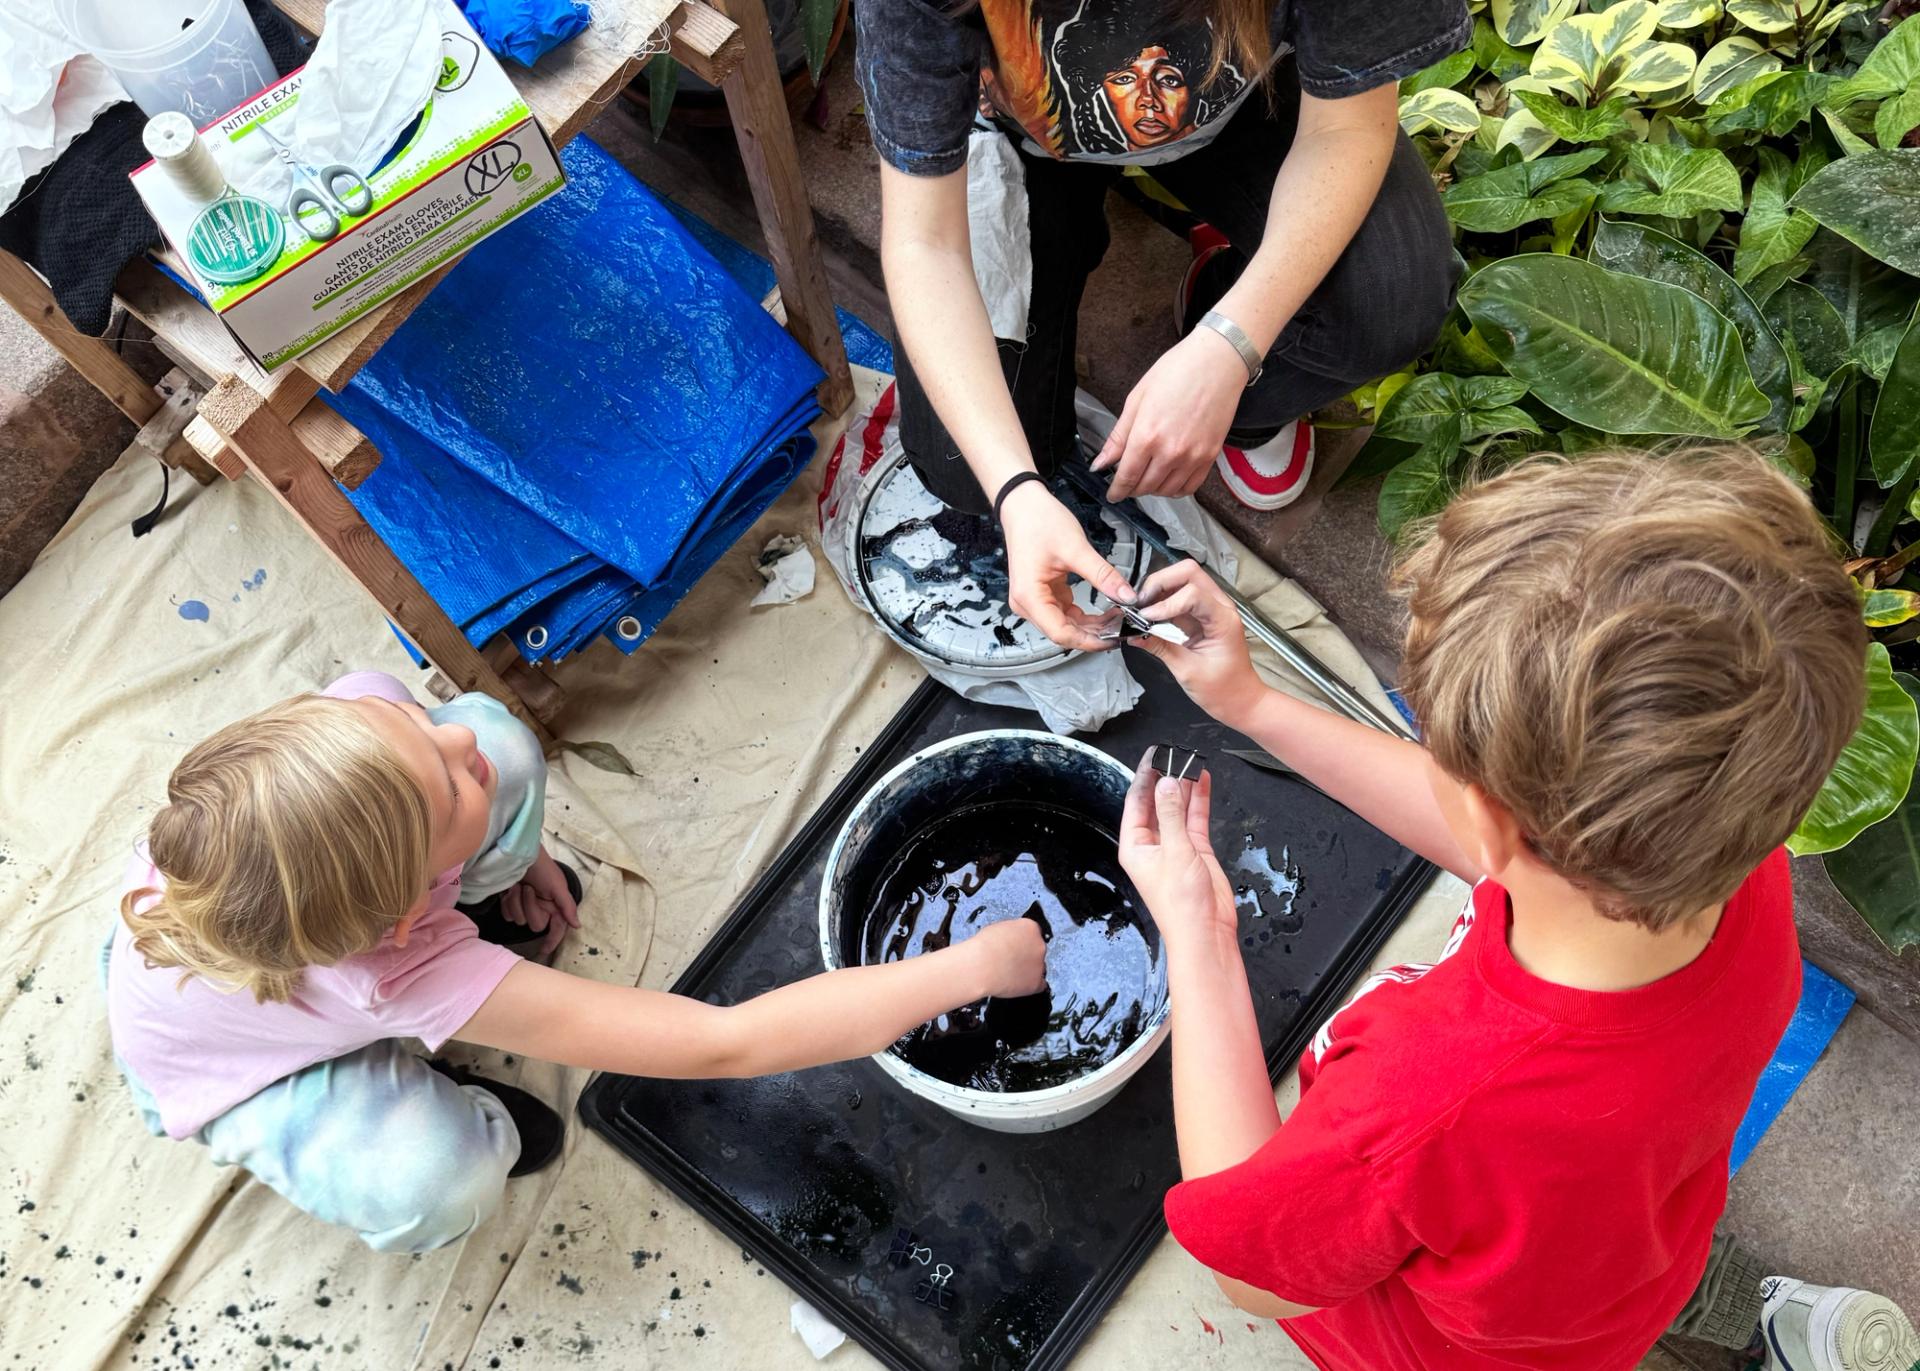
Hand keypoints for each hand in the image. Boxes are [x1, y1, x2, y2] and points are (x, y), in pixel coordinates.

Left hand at [501, 847, 580, 955]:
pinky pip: (508, 915)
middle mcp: (541, 908)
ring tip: (517, 886)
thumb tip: (577, 926)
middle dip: (530, 907)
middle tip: (528, 890)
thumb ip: (567, 906)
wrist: (517, 854)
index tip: (545, 951)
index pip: (557, 929)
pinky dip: (507, 903)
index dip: (552, 941)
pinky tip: (508, 890)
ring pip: (519, 920)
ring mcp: (524, 906)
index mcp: (555, 906)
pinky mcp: (510, 903)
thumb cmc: (541, 867)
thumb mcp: (557, 885)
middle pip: (535, 925)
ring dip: (517, 902)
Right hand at [963, 917, 1048, 998]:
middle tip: (1010, 960)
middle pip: (1037, 950)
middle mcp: (1039, 945)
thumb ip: (1011, 933)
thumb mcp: (998, 928)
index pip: (1033, 933)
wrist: (980, 966)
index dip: (1022, 941)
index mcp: (1030, 927)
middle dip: (1026, 955)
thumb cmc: (983, 947)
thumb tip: (1010, 940)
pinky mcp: (1036, 983)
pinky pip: (1038, 985)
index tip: (1014, 946)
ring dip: (1027, 970)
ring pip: (1037, 968)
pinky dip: (1029, 985)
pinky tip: (1015, 984)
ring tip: (1007, 973)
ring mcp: (1040, 965)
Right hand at [997, 480, 1137, 650]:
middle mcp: (1027, 604)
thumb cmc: (1038, 522)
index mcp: (1030, 597)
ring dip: (1092, 626)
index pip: (1061, 633)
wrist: (1022, 504)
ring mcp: (1034, 601)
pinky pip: (1066, 613)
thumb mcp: (1076, 549)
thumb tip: (1128, 596)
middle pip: (1063, 632)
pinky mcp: (1043, 594)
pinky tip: (1106, 612)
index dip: (1089, 641)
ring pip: (1066, 625)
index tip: (1115, 638)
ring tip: (1119, 619)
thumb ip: (1103, 575)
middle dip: (1094, 634)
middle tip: (1124, 628)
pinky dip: (1085, 616)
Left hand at [1091, 328, 1246, 499]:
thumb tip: (1101, 462)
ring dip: (1153, 489)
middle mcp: (1170, 452)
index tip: (1113, 493)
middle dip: (1132, 488)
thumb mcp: (1137, 399)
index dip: (1116, 490)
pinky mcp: (1210, 456)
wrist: (1217, 362)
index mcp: (1147, 436)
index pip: (1126, 477)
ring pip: (1166, 491)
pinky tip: (1169, 478)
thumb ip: (1119, 437)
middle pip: (1145, 487)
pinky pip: (1190, 487)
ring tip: (1148, 477)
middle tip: (1128, 480)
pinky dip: (1176, 489)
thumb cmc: (1177, 372)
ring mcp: (1193, 457)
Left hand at [1118, 749, 1235, 950]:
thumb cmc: (1181, 906)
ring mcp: (1174, 846)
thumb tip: (1166, 784)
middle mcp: (1152, 844)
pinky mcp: (1195, 850)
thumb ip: (1172, 814)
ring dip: (1183, 786)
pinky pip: (1194, 818)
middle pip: (1156, 802)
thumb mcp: (1174, 852)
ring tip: (1190, 761)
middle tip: (1175, 753)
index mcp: (1135, 846)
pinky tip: (1202, 781)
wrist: (1206, 932)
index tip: (1154, 754)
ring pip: (1177, 807)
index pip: (1136, 802)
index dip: (1144, 776)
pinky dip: (1199, 800)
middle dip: (1165, 778)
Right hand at [1126, 560, 1264, 724]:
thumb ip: (1160, 647)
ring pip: (1183, 579)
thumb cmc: (1222, 690)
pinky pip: (1179, 596)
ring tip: (1142, 609)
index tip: (1146, 618)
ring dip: (1159, 589)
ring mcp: (1211, 608)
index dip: (1165, 603)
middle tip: (1141, 604)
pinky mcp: (1201, 615)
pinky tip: (1150, 616)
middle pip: (1188, 572)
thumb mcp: (1187, 671)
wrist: (1240, 700)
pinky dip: (1162, 600)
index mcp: (1223, 620)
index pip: (1192, 594)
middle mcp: (1220, 606)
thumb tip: (1134, 633)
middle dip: (1160, 582)